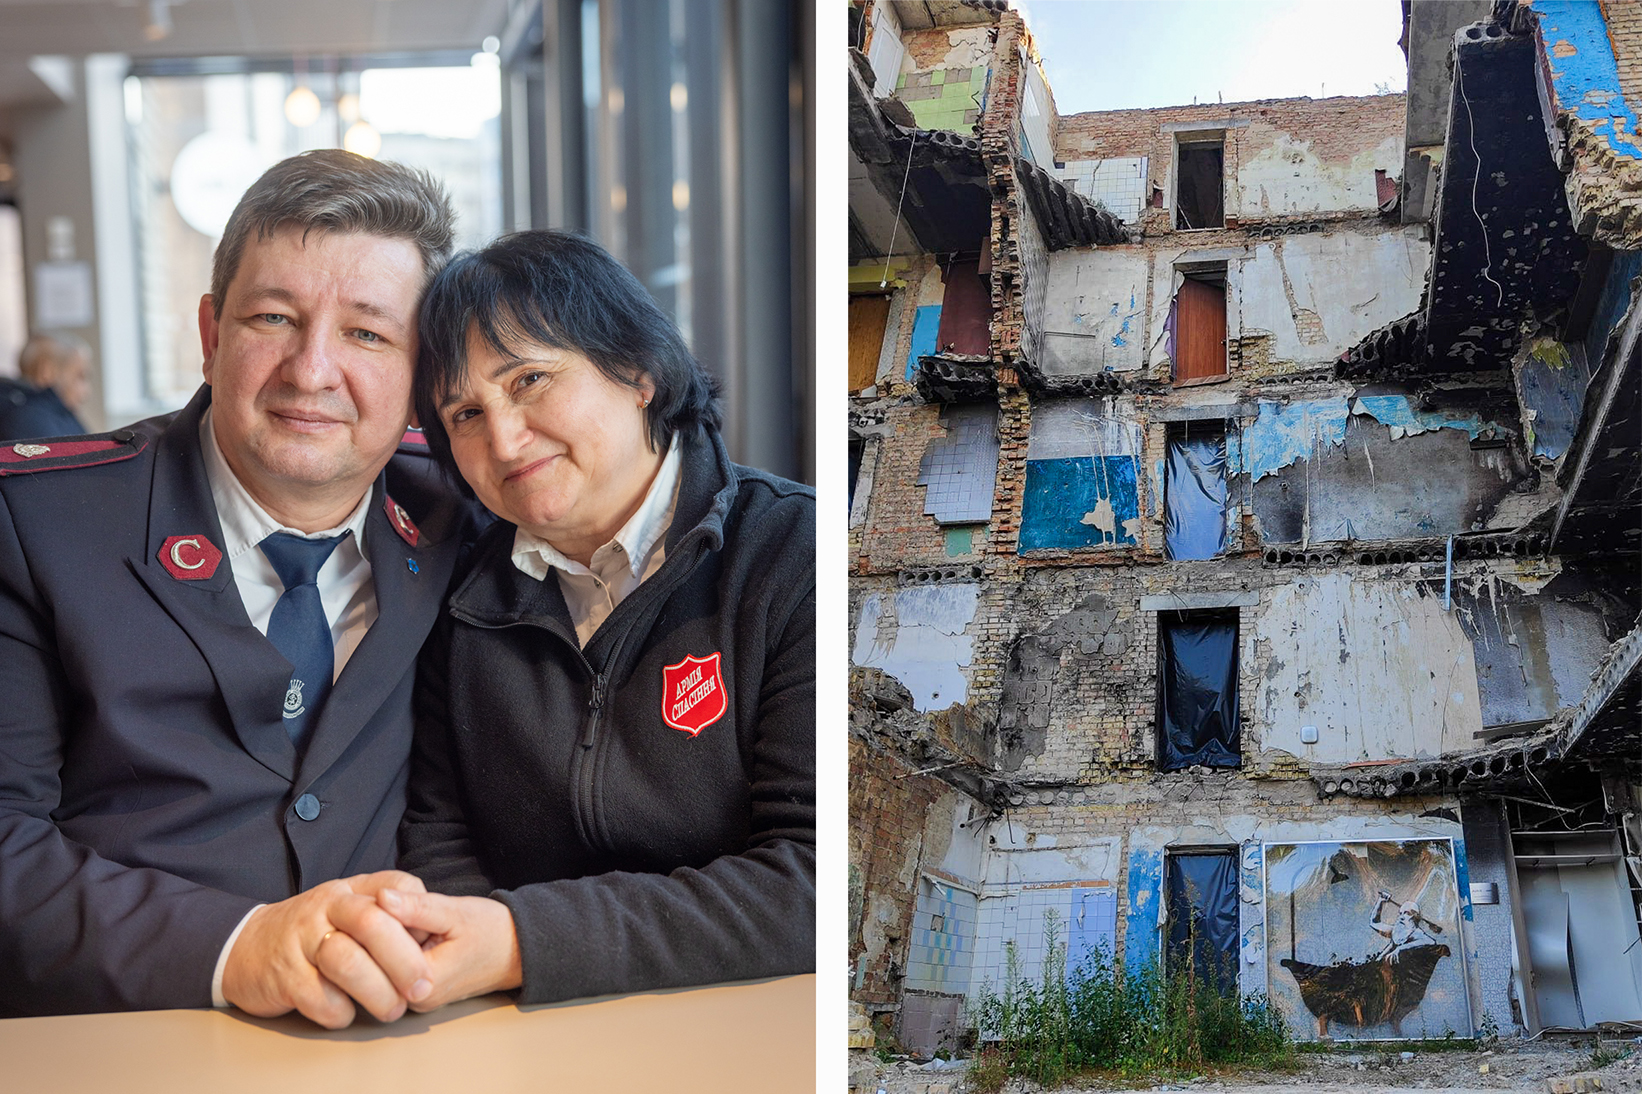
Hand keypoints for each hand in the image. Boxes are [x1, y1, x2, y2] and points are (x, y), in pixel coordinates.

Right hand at [222, 871, 432, 1027]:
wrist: (245, 947)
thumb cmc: (313, 931)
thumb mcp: (348, 907)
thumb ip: (387, 913)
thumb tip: (430, 936)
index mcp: (351, 890)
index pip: (396, 887)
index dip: (420, 911)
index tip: (431, 939)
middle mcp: (326, 907)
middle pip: (373, 923)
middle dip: (405, 960)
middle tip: (422, 988)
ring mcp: (302, 940)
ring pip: (347, 962)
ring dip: (377, 992)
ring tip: (391, 1009)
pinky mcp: (283, 976)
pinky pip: (319, 997)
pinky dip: (339, 1011)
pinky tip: (346, 1013)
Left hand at [376, 889, 521, 1010]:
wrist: (517, 951)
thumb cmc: (492, 932)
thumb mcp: (456, 912)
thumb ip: (417, 907)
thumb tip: (381, 897)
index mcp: (422, 985)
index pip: (376, 950)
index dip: (376, 918)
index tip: (384, 898)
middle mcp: (413, 1000)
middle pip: (374, 962)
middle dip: (378, 929)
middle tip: (394, 905)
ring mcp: (413, 999)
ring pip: (380, 965)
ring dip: (385, 938)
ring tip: (405, 917)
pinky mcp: (415, 992)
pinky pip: (390, 968)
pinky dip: (393, 946)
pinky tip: (408, 930)